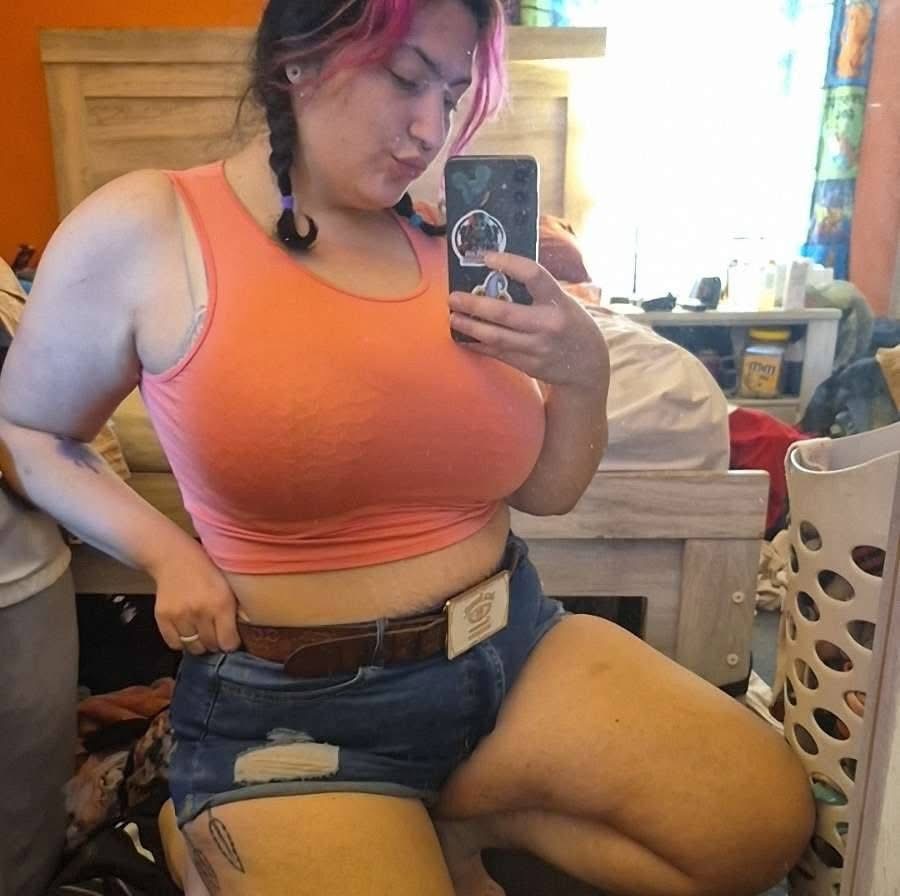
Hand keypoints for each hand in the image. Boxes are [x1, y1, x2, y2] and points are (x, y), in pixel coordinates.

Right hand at [150, 539, 240, 655]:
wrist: (174, 556)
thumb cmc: (206, 568)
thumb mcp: (229, 585)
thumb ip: (235, 608)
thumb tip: (240, 633)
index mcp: (221, 603)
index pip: (228, 642)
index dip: (231, 644)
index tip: (230, 640)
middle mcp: (200, 611)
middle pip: (211, 646)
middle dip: (216, 644)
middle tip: (216, 634)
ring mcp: (180, 615)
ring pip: (193, 647)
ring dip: (199, 643)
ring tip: (201, 632)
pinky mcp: (163, 617)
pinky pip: (174, 643)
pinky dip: (181, 641)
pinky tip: (187, 630)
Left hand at [448, 252, 608, 392]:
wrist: (587, 366)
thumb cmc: (572, 326)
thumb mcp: (564, 303)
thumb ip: (537, 292)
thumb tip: (498, 275)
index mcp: (558, 302)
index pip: (533, 275)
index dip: (509, 263)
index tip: (487, 257)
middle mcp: (547, 325)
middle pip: (505, 313)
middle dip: (475, 304)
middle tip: (454, 297)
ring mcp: (537, 348)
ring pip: (496, 337)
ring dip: (470, 327)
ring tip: (454, 318)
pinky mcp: (528, 365)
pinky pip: (497, 353)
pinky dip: (478, 345)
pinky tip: (464, 338)